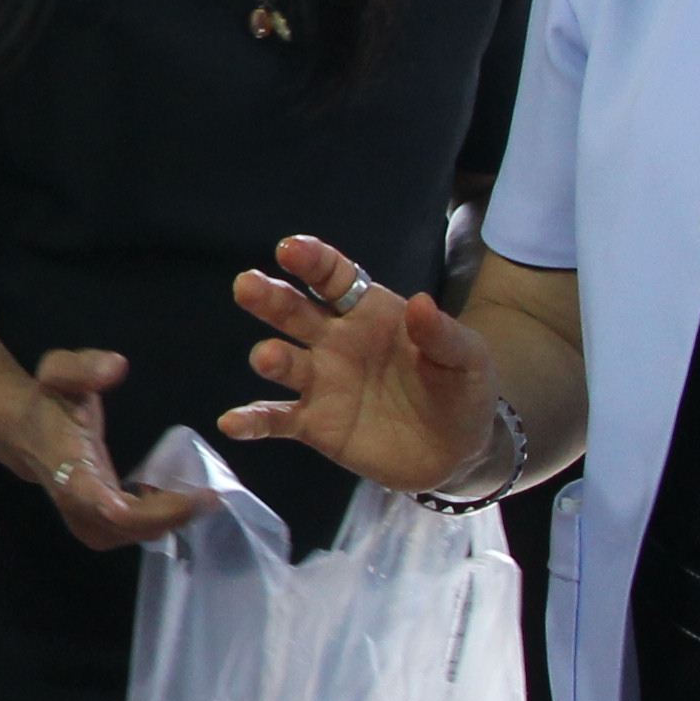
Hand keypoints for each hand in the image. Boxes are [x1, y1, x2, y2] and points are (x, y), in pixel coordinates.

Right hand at [0, 348, 205, 550]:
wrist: (28, 435)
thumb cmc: (50, 403)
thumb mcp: (59, 372)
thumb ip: (84, 367)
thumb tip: (117, 366)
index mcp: (67, 468)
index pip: (98, 503)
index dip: (143, 511)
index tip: (188, 498)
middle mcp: (76, 504)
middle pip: (128, 528)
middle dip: (173, 514)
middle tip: (211, 493)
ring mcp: (87, 521)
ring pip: (136, 535)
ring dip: (172, 518)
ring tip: (198, 493)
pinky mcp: (99, 527)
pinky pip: (137, 532)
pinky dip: (164, 518)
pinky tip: (179, 496)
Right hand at [219, 235, 496, 490]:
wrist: (459, 451)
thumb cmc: (460, 389)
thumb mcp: (466, 359)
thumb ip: (443, 334)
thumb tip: (420, 303)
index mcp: (368, 312)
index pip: (334, 278)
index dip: (313, 261)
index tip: (290, 248)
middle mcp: (334, 341)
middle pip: (295, 312)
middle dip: (271, 297)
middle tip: (248, 285)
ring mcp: (321, 383)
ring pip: (284, 362)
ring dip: (270, 358)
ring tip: (269, 358)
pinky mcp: (316, 425)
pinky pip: (279, 420)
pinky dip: (254, 421)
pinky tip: (233, 423)